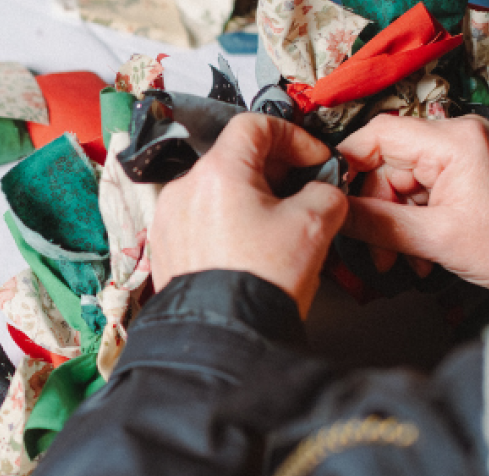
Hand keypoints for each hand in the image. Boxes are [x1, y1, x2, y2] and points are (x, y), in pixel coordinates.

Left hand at [150, 113, 347, 317]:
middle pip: (233, 159)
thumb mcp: (314, 226)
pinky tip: (246, 250)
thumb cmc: (261, 282)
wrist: (223, 336)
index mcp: (218, 172)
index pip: (255, 125)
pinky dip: (224, 224)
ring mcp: (168, 219)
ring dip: (248, 199)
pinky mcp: (163, 248)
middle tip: (301, 194)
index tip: (313, 160)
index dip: (292, 136)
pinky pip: (197, 221)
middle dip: (273, 171)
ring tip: (275, 229)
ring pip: (215, 192)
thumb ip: (325, 193)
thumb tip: (322, 192)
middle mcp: (183, 189)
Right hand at [338, 114, 488, 296]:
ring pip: (399, 183)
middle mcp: (458, 138)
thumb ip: (375, 223)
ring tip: (402, 258)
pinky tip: (419, 250)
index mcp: (454, 141)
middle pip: (386, 164)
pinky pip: (418, 192)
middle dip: (375, 208)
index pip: (378, 134)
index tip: (332, 195)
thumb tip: (332, 211)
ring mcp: (462, 155)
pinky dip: (411, 221)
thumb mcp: (434, 239)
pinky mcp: (463, 173)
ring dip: (392, 222)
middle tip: (374, 247)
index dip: (347, 163)